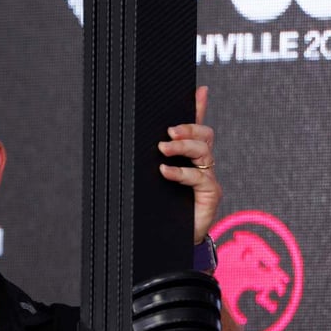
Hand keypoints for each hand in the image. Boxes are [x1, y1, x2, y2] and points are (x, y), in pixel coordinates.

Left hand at [158, 86, 219, 243]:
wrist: (174, 240)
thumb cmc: (160, 208)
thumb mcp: (150, 181)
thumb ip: (147, 162)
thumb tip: (120, 142)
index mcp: (188, 157)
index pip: (196, 127)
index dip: (199, 107)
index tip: (199, 89)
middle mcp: (201, 164)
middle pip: (204, 135)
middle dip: (188, 128)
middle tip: (168, 132)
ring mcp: (207, 178)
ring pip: (203, 151)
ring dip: (183, 147)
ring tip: (164, 149)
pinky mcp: (210, 194)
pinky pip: (199, 177)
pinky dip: (181, 173)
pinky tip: (166, 172)